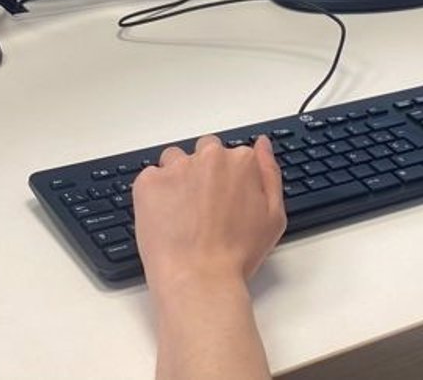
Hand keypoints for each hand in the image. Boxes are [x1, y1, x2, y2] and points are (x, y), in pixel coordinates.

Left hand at [132, 135, 286, 298]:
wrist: (199, 278)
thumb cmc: (237, 255)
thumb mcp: (273, 216)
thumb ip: (269, 172)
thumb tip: (262, 145)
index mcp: (242, 161)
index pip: (234, 155)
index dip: (229, 179)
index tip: (224, 200)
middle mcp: (210, 157)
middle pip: (205, 152)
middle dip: (203, 173)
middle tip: (203, 208)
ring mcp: (177, 167)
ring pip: (175, 160)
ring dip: (177, 178)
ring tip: (180, 214)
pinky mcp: (149, 182)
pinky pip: (150, 178)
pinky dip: (154, 194)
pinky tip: (164, 219)